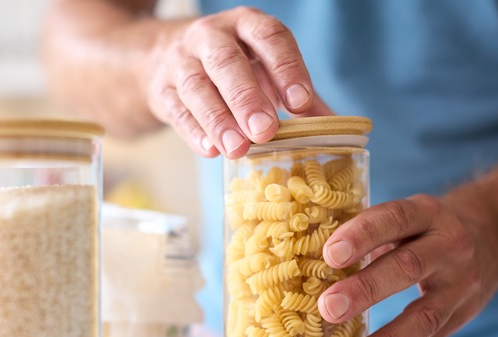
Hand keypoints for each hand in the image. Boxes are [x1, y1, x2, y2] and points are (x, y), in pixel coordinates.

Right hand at [141, 6, 332, 157]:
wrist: (163, 59)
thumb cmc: (230, 67)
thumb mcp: (263, 70)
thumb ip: (296, 96)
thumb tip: (336, 127)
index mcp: (245, 25)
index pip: (268, 37)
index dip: (286, 68)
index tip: (300, 104)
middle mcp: (211, 36)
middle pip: (227, 62)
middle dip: (246, 97)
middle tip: (265, 130)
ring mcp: (181, 61)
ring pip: (196, 86)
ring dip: (218, 119)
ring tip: (238, 148)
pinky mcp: (161, 89)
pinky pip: (176, 109)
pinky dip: (193, 131)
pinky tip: (210, 150)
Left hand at [318, 193, 497, 336]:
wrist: (492, 234)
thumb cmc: (425, 227)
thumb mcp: (405, 216)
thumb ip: (367, 234)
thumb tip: (304, 261)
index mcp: (426, 213)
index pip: (394, 218)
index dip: (362, 235)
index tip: (330, 254)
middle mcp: (448, 246)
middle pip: (408, 267)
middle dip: (366, 289)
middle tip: (328, 307)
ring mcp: (460, 284)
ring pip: (425, 315)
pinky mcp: (462, 315)